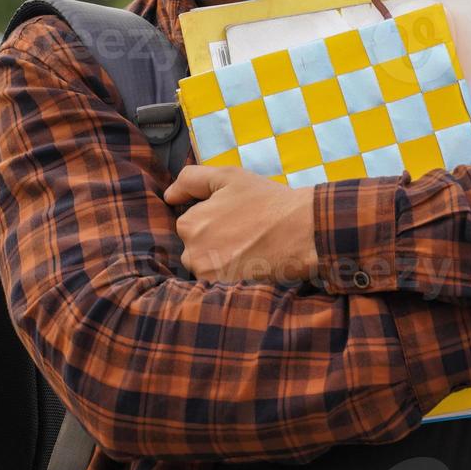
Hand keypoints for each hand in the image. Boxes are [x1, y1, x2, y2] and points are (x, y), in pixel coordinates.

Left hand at [163, 165, 317, 282]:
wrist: (303, 231)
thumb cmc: (266, 201)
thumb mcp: (227, 177)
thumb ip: (190, 180)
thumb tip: (168, 196)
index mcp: (188, 224)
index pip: (190, 225)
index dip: (213, 219)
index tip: (236, 217)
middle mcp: (191, 253)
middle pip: (196, 249)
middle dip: (215, 242)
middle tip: (245, 234)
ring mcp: (208, 277)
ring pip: (207, 267)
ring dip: (223, 260)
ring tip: (250, 249)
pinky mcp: (225, 292)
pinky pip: (220, 284)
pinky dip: (232, 275)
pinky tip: (251, 265)